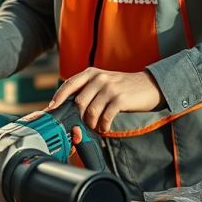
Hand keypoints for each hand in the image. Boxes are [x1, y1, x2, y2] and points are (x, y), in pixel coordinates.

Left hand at [48, 68, 163, 132]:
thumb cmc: (124, 87)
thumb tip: (71, 108)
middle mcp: (99, 78)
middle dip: (78, 117)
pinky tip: (105, 128)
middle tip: (83, 126)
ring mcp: (109, 88)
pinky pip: (105, 117)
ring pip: (90, 111)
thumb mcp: (104, 82)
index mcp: (92, 73)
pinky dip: (103, 126)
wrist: (150, 85)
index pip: (69, 84)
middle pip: (78, 102)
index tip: (52, 109)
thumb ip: (89, 90)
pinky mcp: (120, 99)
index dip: (58, 98)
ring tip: (96, 127)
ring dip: (91, 124)